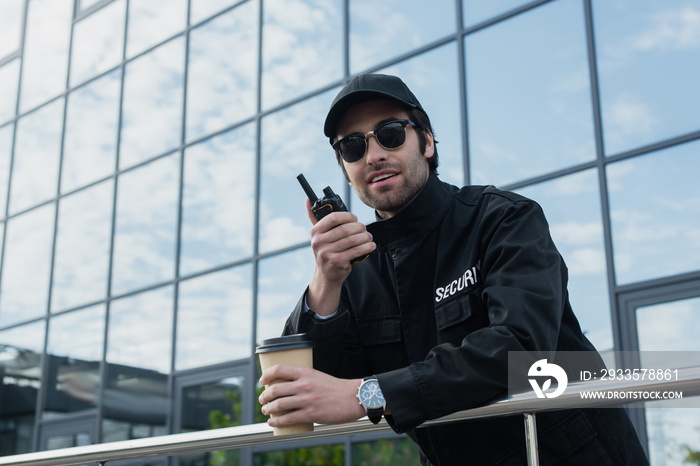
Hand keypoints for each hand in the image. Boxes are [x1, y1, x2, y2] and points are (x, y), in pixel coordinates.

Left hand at [258, 364, 365, 426]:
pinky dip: (277, 421)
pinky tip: (273, 422)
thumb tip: (289, 386)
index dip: (267, 375)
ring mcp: (307, 400)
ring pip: (279, 404)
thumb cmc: (336, 388)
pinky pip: (288, 418)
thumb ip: (304, 379)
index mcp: (306, 373)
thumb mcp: (318, 376)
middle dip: (265, 396)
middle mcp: (304, 385)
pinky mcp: (311, 414)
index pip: (279, 369)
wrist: (353, 397)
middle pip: (275, 389)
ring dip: (268, 409)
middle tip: (262, 399)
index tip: (262, 381)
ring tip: (266, 410)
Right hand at [305, 199, 374, 313]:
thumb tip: (308, 200)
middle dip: (359, 227)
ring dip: (364, 237)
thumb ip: (314, 218)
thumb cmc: (325, 251)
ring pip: (352, 240)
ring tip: (369, 237)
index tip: (354, 218)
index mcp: (315, 232)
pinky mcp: (337, 262)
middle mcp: (318, 242)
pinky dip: (366, 247)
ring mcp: (327, 253)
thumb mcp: (318, 235)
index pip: (333, 218)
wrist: (326, 275)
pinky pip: (356, 251)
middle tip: (364, 229)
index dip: (347, 216)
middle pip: (345, 229)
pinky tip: (370, 245)